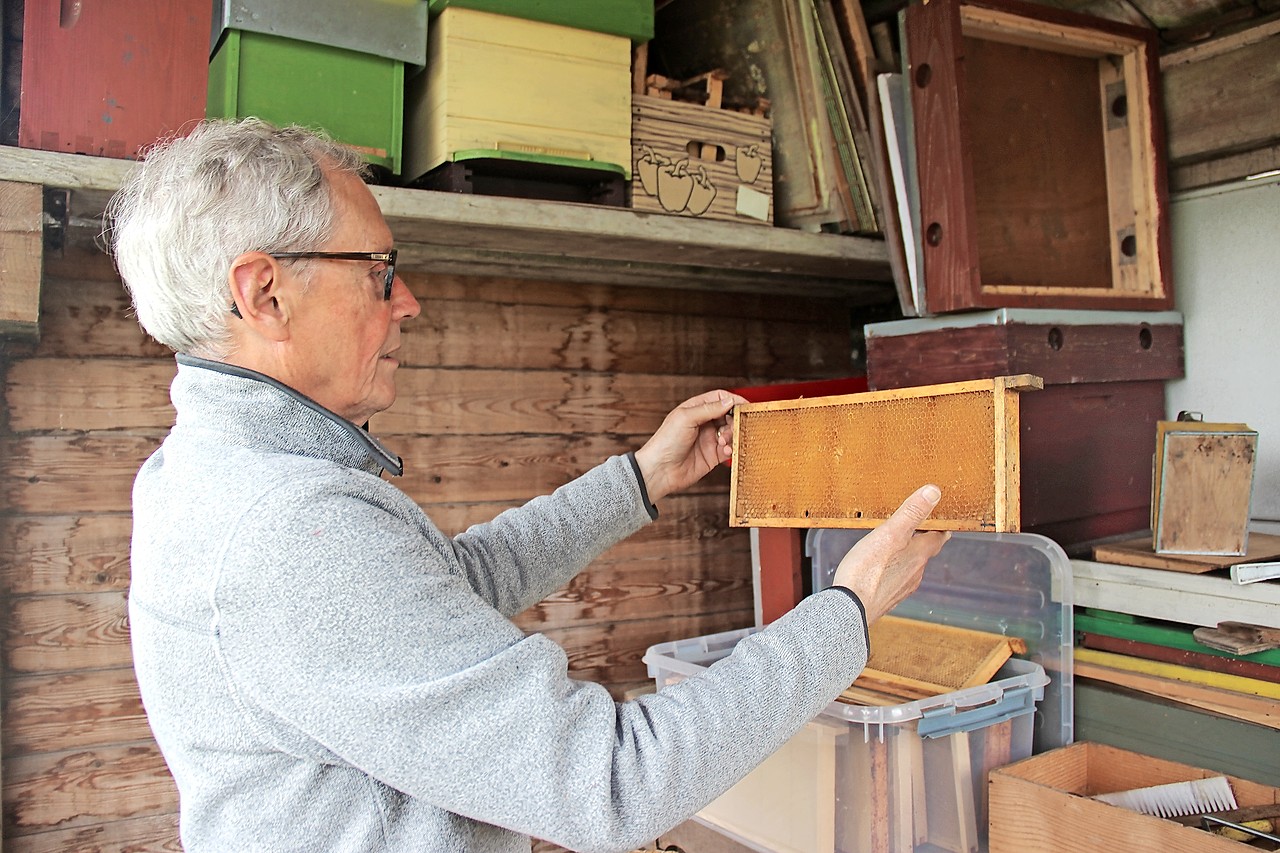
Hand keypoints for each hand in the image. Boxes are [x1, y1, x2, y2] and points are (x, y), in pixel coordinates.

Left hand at [634, 390, 748, 503]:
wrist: (660, 470)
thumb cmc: (665, 442)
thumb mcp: (685, 418)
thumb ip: (708, 409)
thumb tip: (728, 401)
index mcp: (695, 410)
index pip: (719, 399)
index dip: (732, 400)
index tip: (744, 405)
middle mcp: (703, 423)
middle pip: (728, 415)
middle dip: (734, 420)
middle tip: (735, 426)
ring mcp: (708, 439)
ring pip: (731, 432)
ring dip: (733, 435)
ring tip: (725, 440)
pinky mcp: (713, 456)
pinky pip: (729, 449)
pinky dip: (731, 449)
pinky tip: (726, 450)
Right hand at [832, 485, 949, 622]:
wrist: (850, 609)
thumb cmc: (866, 572)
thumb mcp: (889, 534)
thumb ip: (911, 513)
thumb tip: (934, 492)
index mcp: (919, 555)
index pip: (938, 537)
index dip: (940, 526)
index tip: (941, 519)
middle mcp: (915, 572)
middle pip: (924, 552)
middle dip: (921, 539)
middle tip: (916, 527)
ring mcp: (902, 587)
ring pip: (910, 567)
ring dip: (906, 555)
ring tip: (895, 545)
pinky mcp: (887, 597)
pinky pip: (895, 579)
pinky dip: (892, 570)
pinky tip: (879, 569)